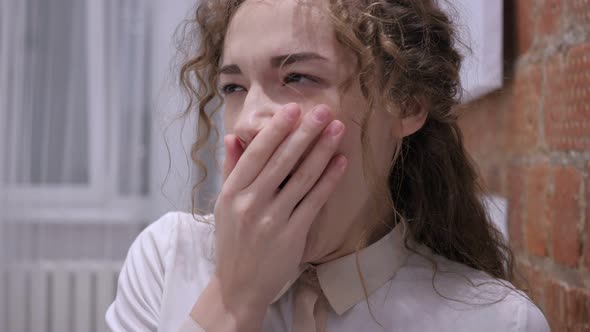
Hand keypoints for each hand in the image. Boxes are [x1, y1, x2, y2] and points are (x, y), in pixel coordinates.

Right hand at [204, 103, 346, 323]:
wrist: (239, 286)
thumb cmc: (233, 242)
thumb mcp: (224, 205)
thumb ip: (230, 170)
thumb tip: (232, 137)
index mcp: (231, 193)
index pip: (256, 153)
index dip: (276, 129)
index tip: (293, 108)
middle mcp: (250, 203)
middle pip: (282, 161)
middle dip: (305, 132)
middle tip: (324, 110)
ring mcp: (272, 220)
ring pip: (302, 178)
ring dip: (322, 151)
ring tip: (338, 129)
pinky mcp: (292, 235)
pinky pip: (314, 202)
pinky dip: (329, 181)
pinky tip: (340, 162)